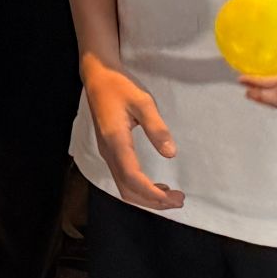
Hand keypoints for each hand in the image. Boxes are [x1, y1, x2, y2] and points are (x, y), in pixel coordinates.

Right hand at [82, 55, 181, 210]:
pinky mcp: (109, 150)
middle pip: (127, 189)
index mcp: (116, 141)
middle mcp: (108, 152)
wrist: (97, 76)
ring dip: (146, 196)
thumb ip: (157, 128)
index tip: (175, 198)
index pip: (133, 178)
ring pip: (123, 186)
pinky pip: (122, 177)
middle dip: (152, 201)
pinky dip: (139, 187)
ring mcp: (107, 152)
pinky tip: (155, 185)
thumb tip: (171, 154)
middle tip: (179, 201)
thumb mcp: (143, 102)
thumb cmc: (120, 86)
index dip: (153, 194)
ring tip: (171, 197)